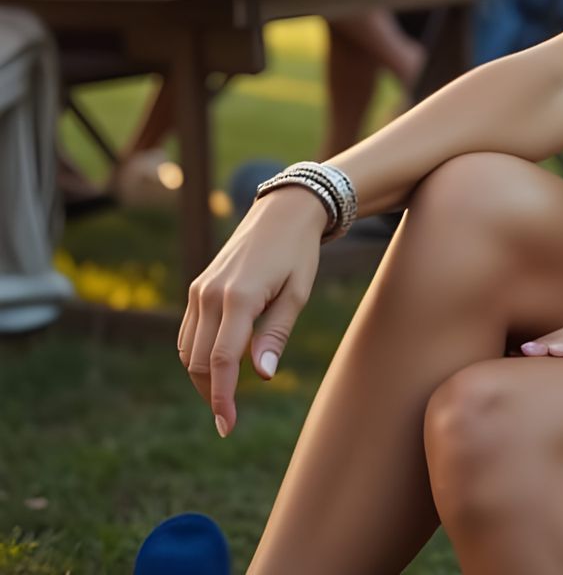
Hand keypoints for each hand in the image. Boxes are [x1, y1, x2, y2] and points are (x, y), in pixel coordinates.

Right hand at [177, 187, 325, 437]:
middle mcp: (210, 295)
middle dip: (210, 394)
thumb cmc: (298, 254)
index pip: (221, 361)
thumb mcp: (296, 293)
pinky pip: (188, 332)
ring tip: (224, 397)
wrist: (282, 212)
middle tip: (228, 419)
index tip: (227, 427)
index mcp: (239, 297)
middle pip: (197, 361)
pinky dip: (196, 355)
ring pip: (187, 349)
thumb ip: (276, 335)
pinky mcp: (197, 288)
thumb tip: (262, 377)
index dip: (222, 398)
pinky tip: (217, 367)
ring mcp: (199, 290)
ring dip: (201, 377)